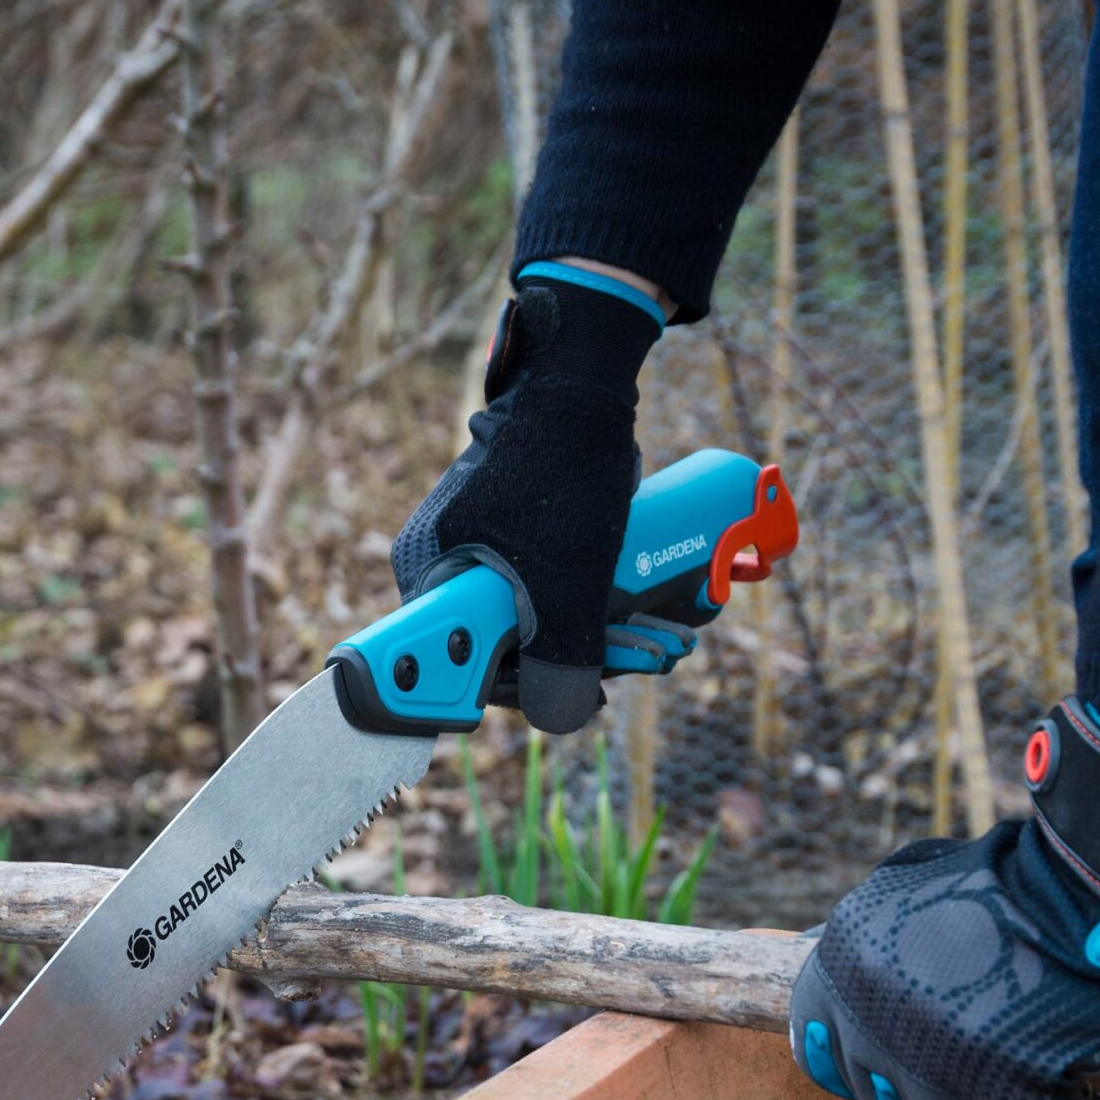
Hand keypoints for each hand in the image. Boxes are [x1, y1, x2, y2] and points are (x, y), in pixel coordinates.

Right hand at [390, 264, 663, 733]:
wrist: (582, 379)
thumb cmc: (563, 473)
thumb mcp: (568, 583)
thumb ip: (561, 659)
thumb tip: (561, 720)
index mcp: (430, 575)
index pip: (469, 662)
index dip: (534, 688)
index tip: (595, 692)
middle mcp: (442, 560)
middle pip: (514, 640)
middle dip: (592, 654)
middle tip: (657, 657)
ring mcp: (478, 539)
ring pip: (542, 611)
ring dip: (608, 629)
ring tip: (670, 634)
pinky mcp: (514, 522)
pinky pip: (553, 580)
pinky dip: (599, 595)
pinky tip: (650, 604)